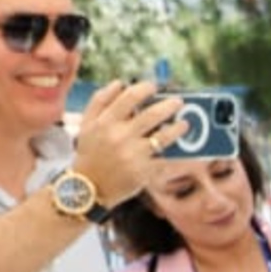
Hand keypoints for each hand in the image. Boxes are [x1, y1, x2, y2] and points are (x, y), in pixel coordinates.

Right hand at [69, 81, 186, 204]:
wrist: (87, 188)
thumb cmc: (89, 153)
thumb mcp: (86, 125)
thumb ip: (100, 101)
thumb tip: (120, 83)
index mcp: (106, 123)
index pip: (130, 97)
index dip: (145, 88)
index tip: (154, 86)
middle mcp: (120, 137)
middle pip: (152, 115)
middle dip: (169, 105)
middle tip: (178, 101)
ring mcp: (133, 155)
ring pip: (163, 137)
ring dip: (178, 128)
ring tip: (184, 123)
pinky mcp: (143, 172)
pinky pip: (165, 159)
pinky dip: (176, 153)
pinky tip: (182, 147)